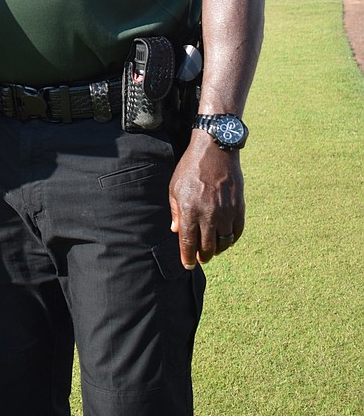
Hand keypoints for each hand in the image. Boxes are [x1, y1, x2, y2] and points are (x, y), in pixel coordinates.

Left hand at [169, 133, 244, 268]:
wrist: (215, 150)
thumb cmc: (191, 167)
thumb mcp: (175, 187)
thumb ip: (176, 211)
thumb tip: (176, 231)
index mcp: (190, 209)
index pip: (188, 243)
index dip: (187, 257)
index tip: (187, 265)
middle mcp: (209, 214)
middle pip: (207, 247)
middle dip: (203, 256)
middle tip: (200, 258)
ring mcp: (226, 212)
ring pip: (224, 243)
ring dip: (218, 249)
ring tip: (212, 249)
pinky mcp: (239, 207)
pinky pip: (237, 232)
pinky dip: (232, 239)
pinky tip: (226, 238)